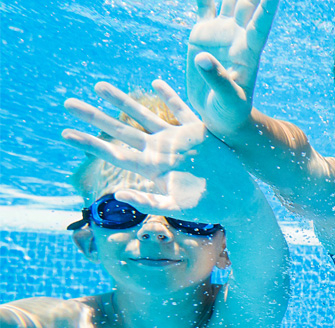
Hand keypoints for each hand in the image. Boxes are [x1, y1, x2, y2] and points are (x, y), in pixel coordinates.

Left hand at [61, 80, 253, 223]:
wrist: (238, 199)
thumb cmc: (209, 208)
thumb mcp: (177, 207)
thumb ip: (148, 201)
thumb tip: (118, 195)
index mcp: (151, 168)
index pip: (112, 152)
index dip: (88, 143)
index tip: (65, 133)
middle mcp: (159, 151)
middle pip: (120, 130)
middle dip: (94, 117)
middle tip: (68, 104)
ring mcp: (178, 139)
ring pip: (143, 115)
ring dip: (121, 101)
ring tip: (98, 86)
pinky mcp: (198, 132)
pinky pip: (180, 109)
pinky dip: (169, 95)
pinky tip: (155, 82)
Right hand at [186, 0, 278, 134]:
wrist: (219, 115)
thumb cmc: (231, 112)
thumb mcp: (228, 99)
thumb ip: (218, 79)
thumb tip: (203, 58)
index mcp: (249, 49)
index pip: (261, 21)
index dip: (268, 5)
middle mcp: (238, 34)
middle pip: (247, 2)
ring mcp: (221, 31)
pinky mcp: (203, 33)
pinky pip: (205, 5)